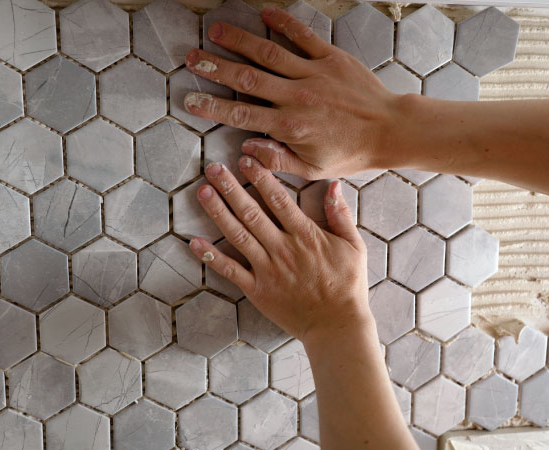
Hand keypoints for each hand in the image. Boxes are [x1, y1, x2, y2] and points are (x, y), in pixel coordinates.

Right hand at [183, 7, 405, 179]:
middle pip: (247, 79)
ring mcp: (314, 73)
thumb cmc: (352, 153)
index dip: (212, 107)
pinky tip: (264, 13)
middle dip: (216, 68)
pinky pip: (303, 36)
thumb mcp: (313, 169)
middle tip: (192, 58)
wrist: (390, 131)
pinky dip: (283, 23)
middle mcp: (297, 97)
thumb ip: (278, 160)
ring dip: (239, 41)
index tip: (191, 99)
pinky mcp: (331, 58)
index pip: (242, 115)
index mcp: (290, 126)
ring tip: (216, 31)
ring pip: (268, 53)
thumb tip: (246, 151)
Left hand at [188, 156, 371, 340]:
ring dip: (218, 212)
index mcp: (305, 235)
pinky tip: (195, 242)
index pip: (279, 200)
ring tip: (203, 191)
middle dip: (231, 187)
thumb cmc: (348, 285)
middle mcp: (283, 248)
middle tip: (214, 168)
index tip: (246, 160)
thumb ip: (340, 215)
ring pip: (238, 235)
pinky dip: (211, 257)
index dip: (261, 178)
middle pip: (252, 212)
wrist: (337, 325)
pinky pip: (231, 271)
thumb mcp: (354, 246)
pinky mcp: (257, 290)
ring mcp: (268, 269)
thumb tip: (334, 185)